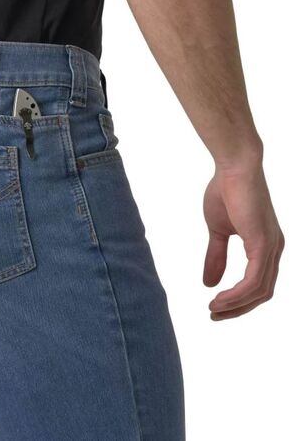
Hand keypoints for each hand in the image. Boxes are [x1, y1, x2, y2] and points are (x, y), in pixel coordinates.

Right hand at [203, 163, 283, 319]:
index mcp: (266, 246)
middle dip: (237, 309)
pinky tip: (220, 298)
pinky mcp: (264, 245)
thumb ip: (215, 256)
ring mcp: (271, 248)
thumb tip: (208, 283)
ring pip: (259, 291)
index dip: (238, 300)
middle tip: (214, 315)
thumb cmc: (226, 192)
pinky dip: (237, 295)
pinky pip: (254, 281)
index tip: (216, 307)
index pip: (258, 284)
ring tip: (213, 309)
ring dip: (235, 305)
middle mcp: (274, 250)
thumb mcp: (217, 231)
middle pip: (261, 293)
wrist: (234, 168)